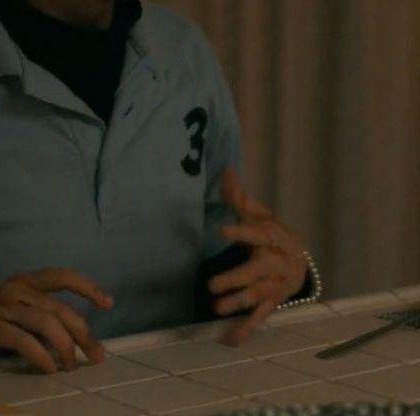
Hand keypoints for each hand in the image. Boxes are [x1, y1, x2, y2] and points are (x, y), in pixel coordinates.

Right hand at [0, 267, 113, 373]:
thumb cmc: (2, 334)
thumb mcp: (32, 324)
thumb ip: (56, 325)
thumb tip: (92, 345)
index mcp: (27, 281)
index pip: (61, 276)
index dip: (86, 287)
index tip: (108, 303)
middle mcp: (14, 287)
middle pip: (58, 307)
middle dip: (81, 332)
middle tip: (95, 356)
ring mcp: (1, 305)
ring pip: (45, 322)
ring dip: (64, 347)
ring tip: (71, 366)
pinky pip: (23, 339)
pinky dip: (41, 355)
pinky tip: (49, 368)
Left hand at [209, 168, 307, 345]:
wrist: (299, 259)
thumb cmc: (269, 232)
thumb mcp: (256, 213)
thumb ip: (238, 196)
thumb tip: (227, 171)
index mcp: (273, 237)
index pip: (257, 233)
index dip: (240, 231)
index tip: (221, 229)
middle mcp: (277, 263)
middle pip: (257, 272)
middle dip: (235, 279)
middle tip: (211, 285)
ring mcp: (276, 285)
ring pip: (258, 296)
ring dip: (238, 304)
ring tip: (216, 309)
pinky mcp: (272, 302)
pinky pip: (261, 317)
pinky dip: (247, 329)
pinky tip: (232, 339)